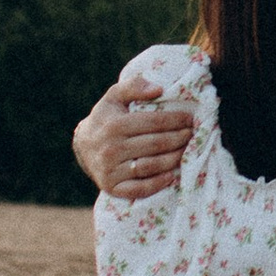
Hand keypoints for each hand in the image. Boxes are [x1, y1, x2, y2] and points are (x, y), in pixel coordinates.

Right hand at [76, 75, 195, 201]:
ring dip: (174, 159)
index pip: (154, 122)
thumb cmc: (106, 118)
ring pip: (151, 166)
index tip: (190, 119)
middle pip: (156, 144)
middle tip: (192, 134)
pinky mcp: (111, 188)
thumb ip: (133, 86)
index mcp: (114, 125)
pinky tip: (172, 175)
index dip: (176, 120)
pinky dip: (157, 184)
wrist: (83, 147)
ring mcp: (110, 170)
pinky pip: (139, 189)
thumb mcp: (114, 97)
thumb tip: (158, 89)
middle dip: (179, 139)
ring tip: (187, 151)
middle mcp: (111, 149)